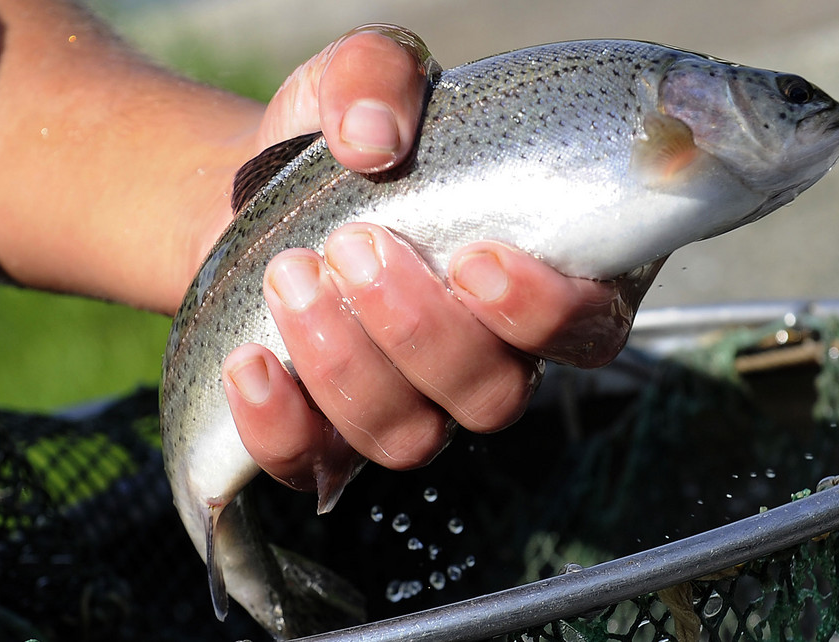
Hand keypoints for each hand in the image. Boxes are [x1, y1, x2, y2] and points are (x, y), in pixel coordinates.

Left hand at [218, 27, 656, 494]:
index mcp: (541, 278)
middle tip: (355, 244)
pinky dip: (281, 423)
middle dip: (419, 328)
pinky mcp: (331, 437)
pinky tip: (250, 362)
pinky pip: (318, 466)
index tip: (473, 258)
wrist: (254, 194)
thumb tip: (373, 137)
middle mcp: (490, 358)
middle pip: (493, 394)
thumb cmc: (342, 143)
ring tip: (290, 275)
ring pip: (411, 437)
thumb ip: (379, 75)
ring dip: (348, 363)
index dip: (543, 314)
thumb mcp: (361, 78)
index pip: (588, 331)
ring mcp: (414, 406)